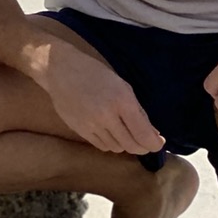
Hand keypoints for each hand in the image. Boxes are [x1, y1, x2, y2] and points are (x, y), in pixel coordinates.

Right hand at [39, 40, 163, 155]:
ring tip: (122, 131)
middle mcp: (107, 116)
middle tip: (143, 139)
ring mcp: (91, 125)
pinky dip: (110, 142)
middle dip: (142, 146)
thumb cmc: (94, 73)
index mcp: (122, 101)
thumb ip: (138, 112)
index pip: (145, 136)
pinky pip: (102, 146)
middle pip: (132, 146)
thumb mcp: (122, 86)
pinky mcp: (79, 130)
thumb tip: (152, 134)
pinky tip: (108, 130)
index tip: (158, 142)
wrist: (59, 70)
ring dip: (124, 143)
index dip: (155, 144)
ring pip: (117, 148)